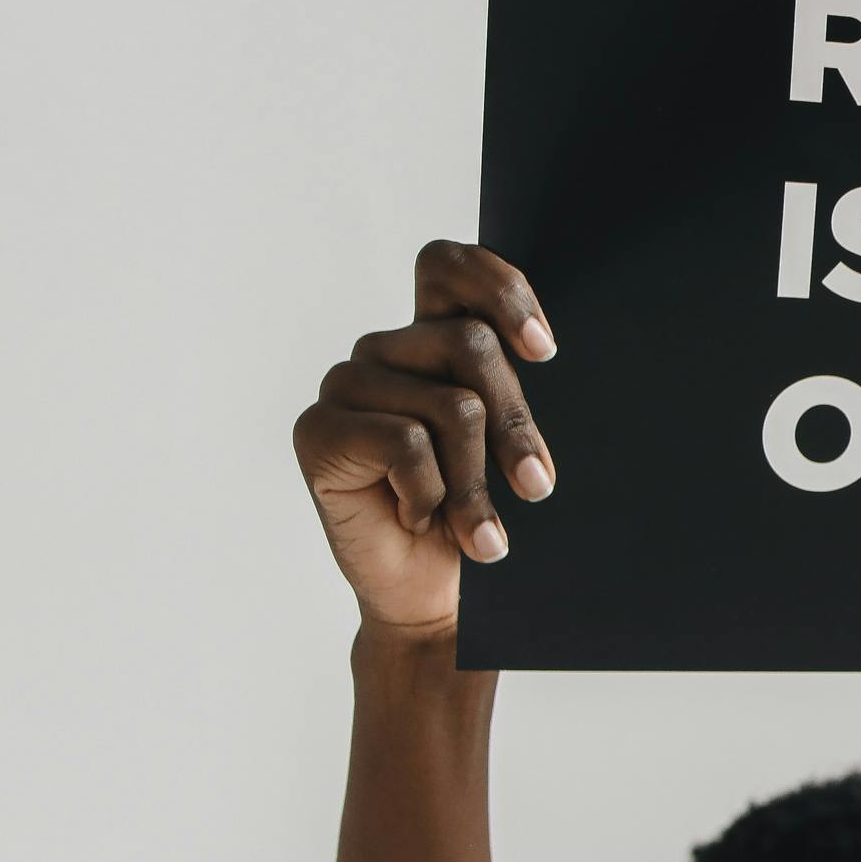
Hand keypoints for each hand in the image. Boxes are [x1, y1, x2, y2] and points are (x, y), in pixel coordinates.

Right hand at [291, 241, 559, 636]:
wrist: (429, 595)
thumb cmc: (473, 516)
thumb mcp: (504, 447)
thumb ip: (506, 394)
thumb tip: (541, 350)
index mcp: (428, 338)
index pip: (447, 265)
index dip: (499, 289)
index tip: (544, 350)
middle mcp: (384, 352)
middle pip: (469, 344)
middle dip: (515, 424)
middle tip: (537, 485)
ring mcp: (346, 387)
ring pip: (450, 406)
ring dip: (476, 481)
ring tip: (479, 529)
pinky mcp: (316, 430)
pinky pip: (405, 443)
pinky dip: (430, 495)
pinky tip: (418, 520)